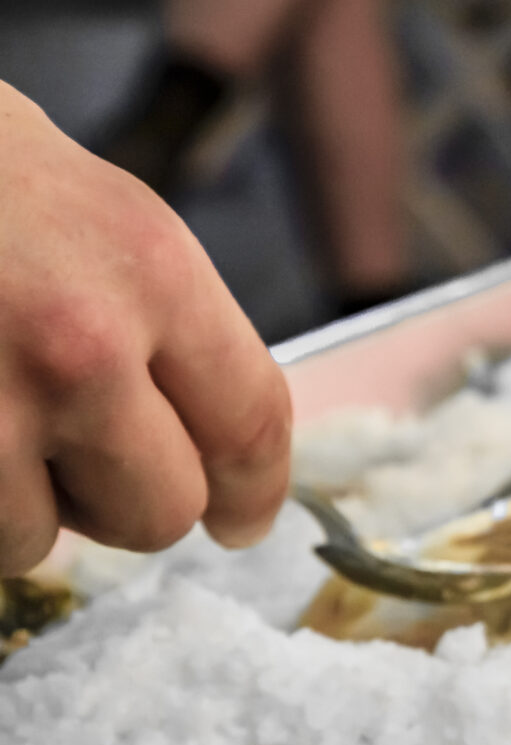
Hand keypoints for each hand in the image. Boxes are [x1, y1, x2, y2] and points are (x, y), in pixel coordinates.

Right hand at [0, 84, 291, 573]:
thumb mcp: (84, 205)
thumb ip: (154, 313)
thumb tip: (202, 425)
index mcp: (148, 272)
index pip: (249, 423)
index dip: (252, 491)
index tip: (240, 520)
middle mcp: (81, 346)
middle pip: (160, 509)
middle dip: (117, 499)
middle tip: (66, 451)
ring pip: (38, 539)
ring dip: (11, 504)